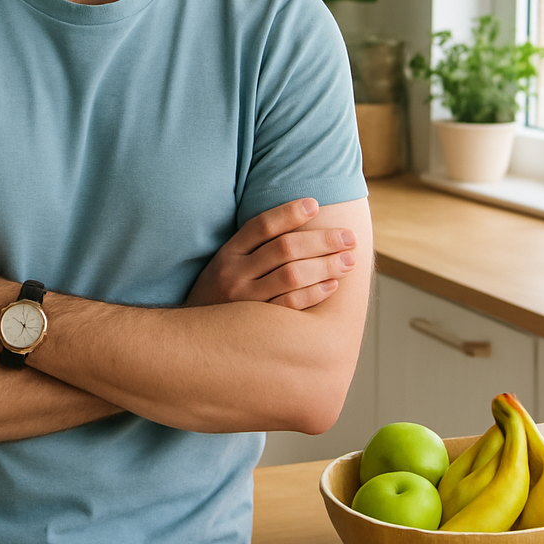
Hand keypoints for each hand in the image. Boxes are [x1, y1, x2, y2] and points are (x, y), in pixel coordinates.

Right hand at [184, 198, 356, 309]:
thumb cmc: (220, 294)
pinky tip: (333, 285)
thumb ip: (253, 247)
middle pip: (284, 248)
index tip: (315, 204)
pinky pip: (291, 305)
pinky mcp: (256, 326)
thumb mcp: (226, 264)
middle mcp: (234, 273)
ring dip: (326, 265)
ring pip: (292, 275)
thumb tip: (295, 222)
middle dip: (322, 240)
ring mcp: (245, 300)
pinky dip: (314, 293)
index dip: (289, 212)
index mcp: (228, 253)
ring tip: (349, 260)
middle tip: (349, 237)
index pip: (262, 225)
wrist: (194, 339)